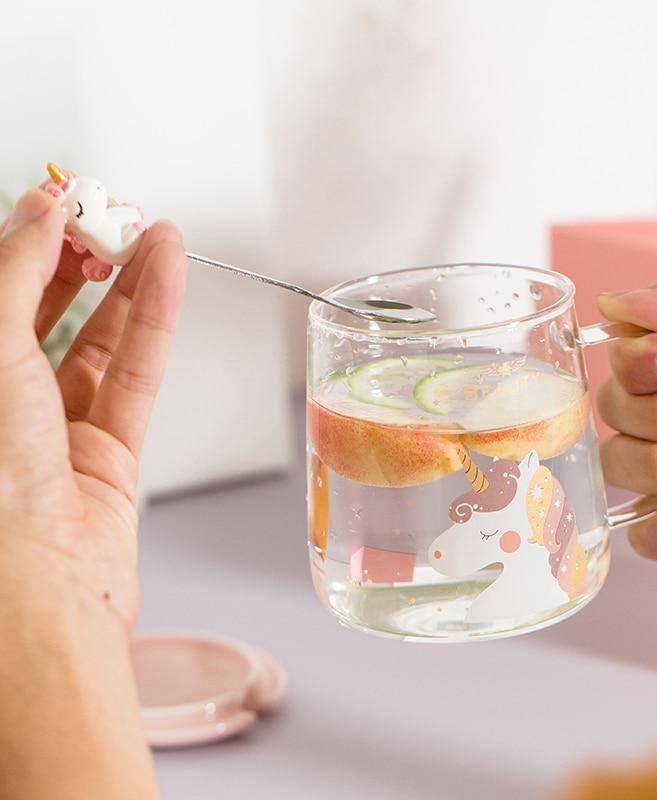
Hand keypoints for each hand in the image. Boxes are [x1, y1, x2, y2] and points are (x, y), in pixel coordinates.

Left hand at [0, 188, 185, 628]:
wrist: (37, 589)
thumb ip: (16, 275)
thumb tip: (37, 210)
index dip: (26, 244)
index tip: (59, 198)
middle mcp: (3, 406)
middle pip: (45, 315)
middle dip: (79, 261)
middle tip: (109, 217)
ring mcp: (55, 432)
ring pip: (99, 342)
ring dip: (129, 284)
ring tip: (154, 232)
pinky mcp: (110, 453)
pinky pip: (136, 374)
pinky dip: (156, 323)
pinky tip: (168, 277)